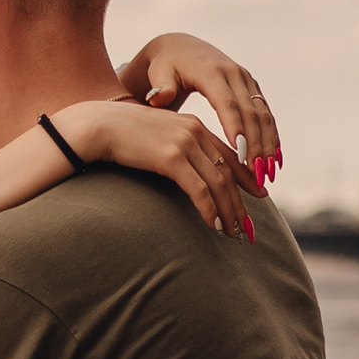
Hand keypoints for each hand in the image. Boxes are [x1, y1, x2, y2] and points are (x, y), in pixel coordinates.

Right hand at [60, 96, 260, 239]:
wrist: (98, 125)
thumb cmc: (123, 136)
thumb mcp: (158, 139)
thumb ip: (177, 150)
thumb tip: (187, 172)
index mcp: (195, 127)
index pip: (230, 155)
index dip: (247, 178)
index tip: (260, 196)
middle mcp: (195, 132)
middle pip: (228, 173)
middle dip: (241, 203)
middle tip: (248, 227)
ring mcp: (184, 143)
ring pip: (218, 184)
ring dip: (227, 212)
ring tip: (232, 233)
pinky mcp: (171, 157)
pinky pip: (198, 189)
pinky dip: (209, 209)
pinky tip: (213, 225)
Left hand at [118, 33, 281, 187]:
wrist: (183, 48)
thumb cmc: (166, 67)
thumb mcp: (160, 74)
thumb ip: (161, 87)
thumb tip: (158, 97)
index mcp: (211, 71)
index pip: (227, 103)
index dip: (236, 128)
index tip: (241, 154)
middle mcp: (234, 74)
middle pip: (250, 112)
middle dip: (256, 145)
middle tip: (257, 175)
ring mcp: (246, 80)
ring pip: (263, 115)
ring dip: (268, 145)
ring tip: (267, 175)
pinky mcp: (253, 88)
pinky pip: (266, 114)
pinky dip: (271, 138)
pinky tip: (274, 161)